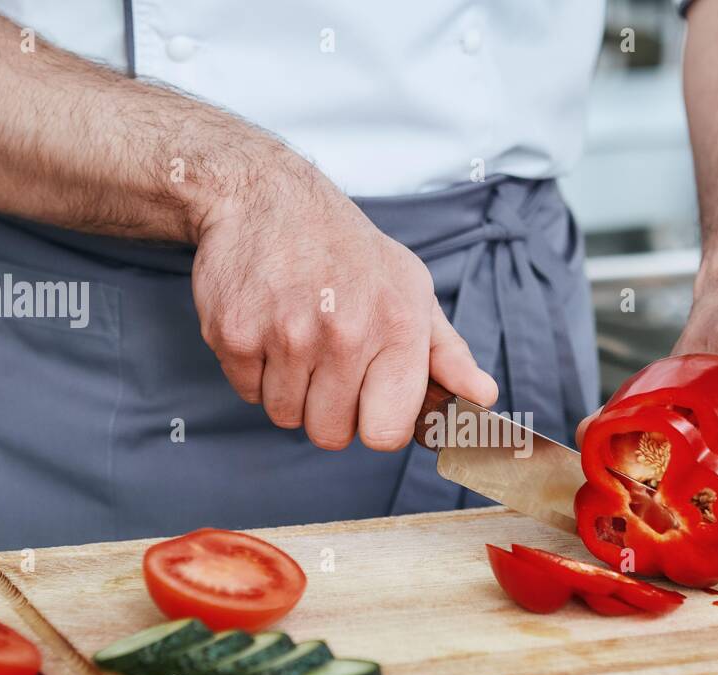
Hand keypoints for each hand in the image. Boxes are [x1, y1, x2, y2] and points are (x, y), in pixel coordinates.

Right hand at [190, 156, 497, 450]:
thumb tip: (482, 398)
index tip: (369, 399)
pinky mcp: (235, 334)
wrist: (266, 197)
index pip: (386, 433)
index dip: (375, 423)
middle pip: (330, 434)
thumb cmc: (348, 253)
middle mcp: (344, 333)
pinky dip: (255, 371)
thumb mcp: (411, 290)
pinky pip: (248, 393)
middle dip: (328, 409)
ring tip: (297, 337)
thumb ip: (447, 354)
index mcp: (397, 327)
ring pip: (286, 416)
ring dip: (290, 390)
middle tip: (327, 360)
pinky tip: (266, 326)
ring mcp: (286, 334)